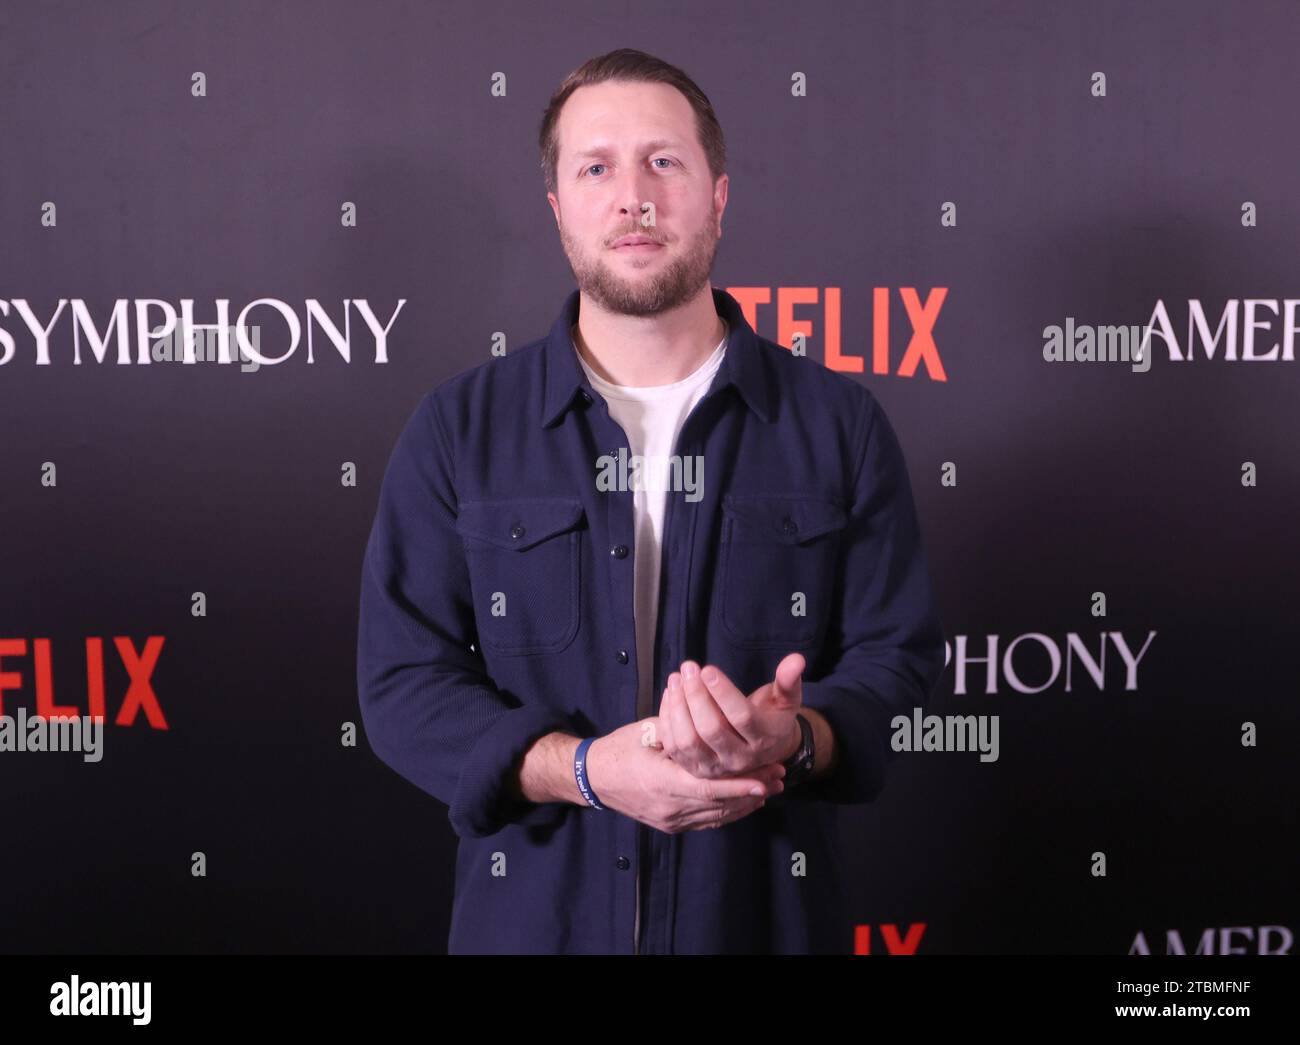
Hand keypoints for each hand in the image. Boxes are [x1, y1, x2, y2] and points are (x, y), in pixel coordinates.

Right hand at [584, 719, 784, 833]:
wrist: (593, 779)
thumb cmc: (618, 749)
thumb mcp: (646, 731)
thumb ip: (679, 726)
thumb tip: (707, 709)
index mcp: (662, 782)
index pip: (709, 788)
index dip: (739, 786)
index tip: (764, 780)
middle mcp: (669, 807)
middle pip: (719, 805)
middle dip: (751, 791)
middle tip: (779, 777)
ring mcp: (671, 820)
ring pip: (717, 815)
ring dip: (745, 802)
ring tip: (770, 787)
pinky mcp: (671, 825)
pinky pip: (707, 821)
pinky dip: (729, 811)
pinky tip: (746, 801)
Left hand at [658, 652, 805, 779]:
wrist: (762, 751)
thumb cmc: (772, 717)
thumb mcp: (786, 700)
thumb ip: (789, 681)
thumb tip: (796, 659)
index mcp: (763, 740)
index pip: (741, 717)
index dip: (723, 693)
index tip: (708, 669)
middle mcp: (739, 759)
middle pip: (712, 729)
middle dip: (696, 696)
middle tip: (689, 668)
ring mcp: (715, 767)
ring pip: (689, 741)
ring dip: (678, 707)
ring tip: (676, 678)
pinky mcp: (696, 769)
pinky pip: (675, 747)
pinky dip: (668, 719)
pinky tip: (670, 693)